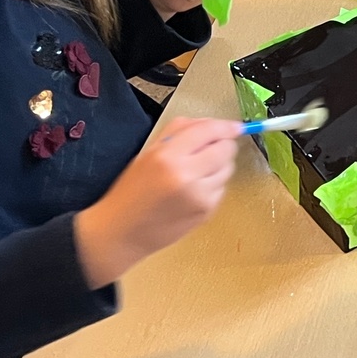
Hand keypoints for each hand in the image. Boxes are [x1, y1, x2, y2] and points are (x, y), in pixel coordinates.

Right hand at [74, 117, 243, 287]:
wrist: (121, 232)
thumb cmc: (131, 191)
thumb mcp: (148, 153)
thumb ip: (179, 132)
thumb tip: (213, 124)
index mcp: (167, 157)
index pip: (208, 131)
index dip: (225, 126)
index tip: (235, 126)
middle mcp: (186, 175)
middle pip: (226, 149)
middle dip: (223, 145)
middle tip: (209, 149)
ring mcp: (199, 196)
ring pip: (228, 168)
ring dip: (218, 166)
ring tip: (195, 172)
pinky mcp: (206, 212)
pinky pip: (222, 188)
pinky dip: (213, 185)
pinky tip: (193, 190)